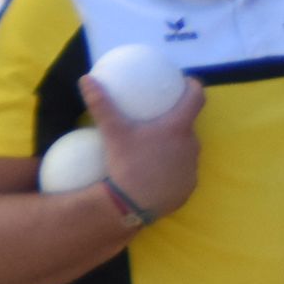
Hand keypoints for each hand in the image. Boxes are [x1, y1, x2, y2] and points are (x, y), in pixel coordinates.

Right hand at [87, 71, 205, 217]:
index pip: (196, 98)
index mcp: (178, 128)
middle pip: (188, 125)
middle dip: (176, 119)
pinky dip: (173, 166)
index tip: (185, 82)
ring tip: (154, 143)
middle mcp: (193, 145)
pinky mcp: (189, 187)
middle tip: (158, 116)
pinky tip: (156, 169)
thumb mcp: (113, 132)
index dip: (193, 86)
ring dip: (174, 144)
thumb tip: (86, 78)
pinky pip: (183, 170)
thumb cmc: (127, 165)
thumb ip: (102, 104)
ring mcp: (193, 168)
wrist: (133, 205)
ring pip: (187, 148)